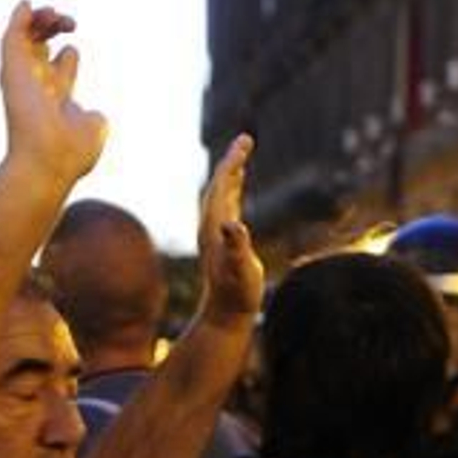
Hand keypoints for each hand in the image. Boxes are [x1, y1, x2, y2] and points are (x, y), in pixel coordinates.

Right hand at [0, 0, 107, 184]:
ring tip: (57, 14)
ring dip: (40, 20)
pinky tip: (28, 3)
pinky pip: (12, 36)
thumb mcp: (94, 130)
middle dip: (54, 30)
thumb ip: (94, 118)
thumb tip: (93, 114)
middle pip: (39, 48)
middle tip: (70, 23)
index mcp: (57, 99)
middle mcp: (38, 86)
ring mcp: (23, 77)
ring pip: (24, 38)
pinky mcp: (12, 69)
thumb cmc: (74, 151)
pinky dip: (19, 18)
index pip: (58, 69)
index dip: (68, 56)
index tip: (72, 50)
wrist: (50, 159)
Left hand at [196, 134, 263, 325]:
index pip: (222, 184)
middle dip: (232, 162)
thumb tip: (234, 225)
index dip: (233, 162)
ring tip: (241, 159)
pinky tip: (237, 194)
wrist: (223, 316)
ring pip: (221, 197)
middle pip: (219, 185)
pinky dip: (232, 194)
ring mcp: (214, 236)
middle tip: (246, 141)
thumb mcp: (241, 270)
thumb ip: (237, 247)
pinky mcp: (220, 244)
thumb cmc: (237, 295)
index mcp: (215, 226)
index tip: (245, 141)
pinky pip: (225, 210)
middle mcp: (211, 227)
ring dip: (231, 176)